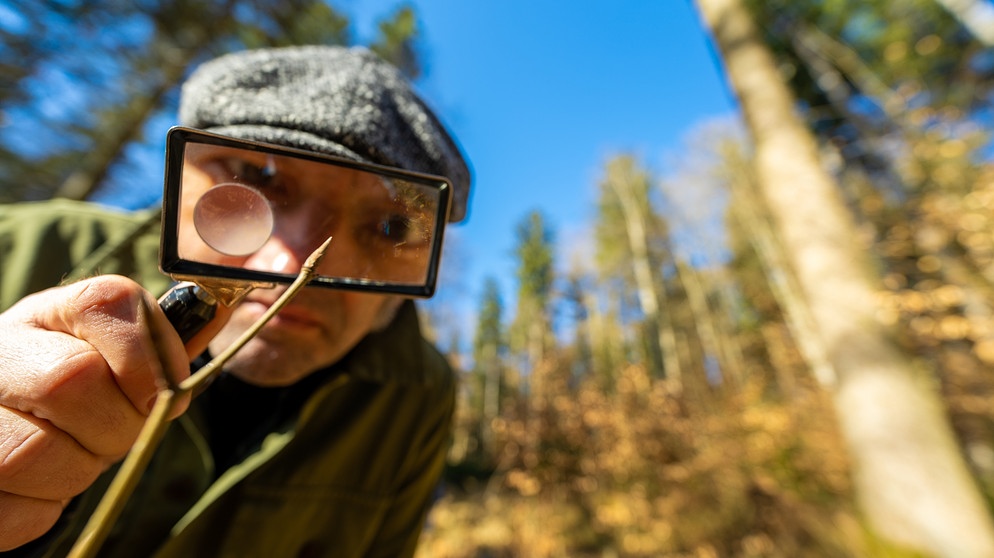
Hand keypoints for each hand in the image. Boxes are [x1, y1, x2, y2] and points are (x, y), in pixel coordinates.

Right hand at [0, 276, 192, 549]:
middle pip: (71, 379)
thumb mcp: (113, 358)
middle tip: (117, 435)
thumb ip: (160, 344)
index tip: (161, 393)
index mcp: (50, 313)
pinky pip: (15, 507)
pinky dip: (42, 508)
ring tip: (76, 456)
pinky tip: (39, 484)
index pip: (109, 302)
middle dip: (118, 425)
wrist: (7, 429)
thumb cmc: (76, 396)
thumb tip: (222, 308)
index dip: (150, 354)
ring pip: (35, 451)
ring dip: (77, 469)